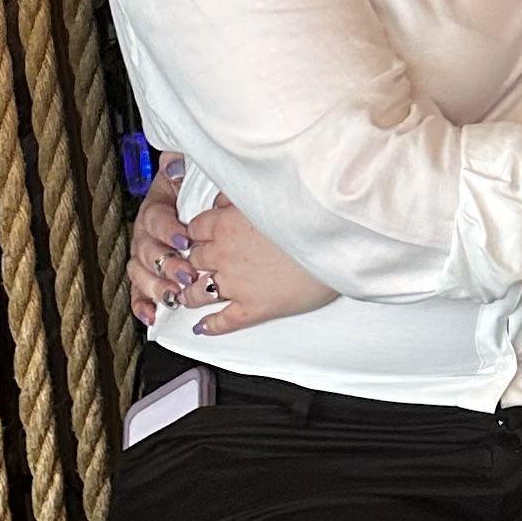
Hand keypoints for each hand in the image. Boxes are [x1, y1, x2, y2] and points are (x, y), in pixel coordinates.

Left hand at [125, 161, 333, 333]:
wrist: (334, 242)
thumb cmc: (307, 215)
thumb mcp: (266, 193)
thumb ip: (237, 196)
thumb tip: (219, 200)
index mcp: (226, 224)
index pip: (195, 229)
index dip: (196, 234)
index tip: (197, 238)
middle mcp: (224, 254)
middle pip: (194, 260)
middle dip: (191, 263)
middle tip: (190, 268)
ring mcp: (237, 283)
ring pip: (199, 292)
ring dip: (189, 295)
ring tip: (187, 298)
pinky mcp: (254, 308)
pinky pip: (224, 320)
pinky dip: (210, 325)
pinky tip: (203, 327)